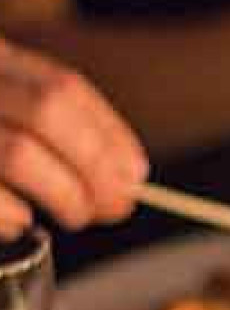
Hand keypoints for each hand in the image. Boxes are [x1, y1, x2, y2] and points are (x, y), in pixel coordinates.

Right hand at [0, 39, 146, 238]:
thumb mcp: (4, 102)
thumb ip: (46, 122)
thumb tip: (124, 172)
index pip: (63, 87)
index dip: (109, 135)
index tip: (137, 173)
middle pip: (48, 113)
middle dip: (94, 165)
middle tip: (113, 205)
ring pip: (17, 152)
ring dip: (62, 192)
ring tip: (75, 215)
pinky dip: (8, 211)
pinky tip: (23, 222)